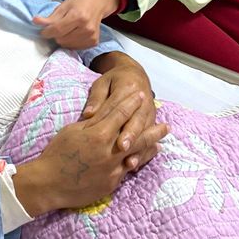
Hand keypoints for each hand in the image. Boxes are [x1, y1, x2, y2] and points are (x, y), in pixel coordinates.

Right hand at [13, 91, 168, 214]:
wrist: (49, 183)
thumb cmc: (57, 154)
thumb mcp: (72, 131)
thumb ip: (92, 122)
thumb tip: (106, 113)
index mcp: (98, 134)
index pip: (120, 114)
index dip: (131, 103)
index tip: (141, 95)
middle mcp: (109, 151)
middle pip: (136, 135)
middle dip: (152, 127)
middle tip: (166, 123)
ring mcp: (112, 169)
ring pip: (137, 153)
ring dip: (151, 144)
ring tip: (161, 138)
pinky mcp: (112, 183)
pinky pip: (129, 169)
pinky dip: (139, 160)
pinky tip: (144, 155)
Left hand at [32, 0, 117, 49]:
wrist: (98, 2)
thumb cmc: (80, 2)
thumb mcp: (64, 5)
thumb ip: (50, 17)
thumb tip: (35, 21)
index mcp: (78, 16)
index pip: (57, 30)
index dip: (47, 32)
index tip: (43, 31)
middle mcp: (86, 28)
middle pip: (61, 39)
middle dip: (56, 35)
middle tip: (59, 26)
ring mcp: (91, 36)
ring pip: (67, 45)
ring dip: (63, 39)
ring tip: (68, 29)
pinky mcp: (94, 42)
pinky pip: (75, 47)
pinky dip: (71, 42)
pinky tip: (74, 33)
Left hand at [86, 52, 159, 171]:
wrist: (135, 74)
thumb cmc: (114, 80)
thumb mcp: (102, 83)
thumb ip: (96, 98)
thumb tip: (88, 114)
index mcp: (128, 87)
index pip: (119, 106)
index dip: (114, 120)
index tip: (108, 133)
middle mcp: (142, 100)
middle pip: (136, 120)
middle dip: (130, 135)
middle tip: (122, 147)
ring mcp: (149, 111)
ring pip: (144, 132)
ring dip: (139, 148)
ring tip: (130, 163)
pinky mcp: (150, 120)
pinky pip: (148, 137)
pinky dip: (143, 151)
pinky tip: (135, 164)